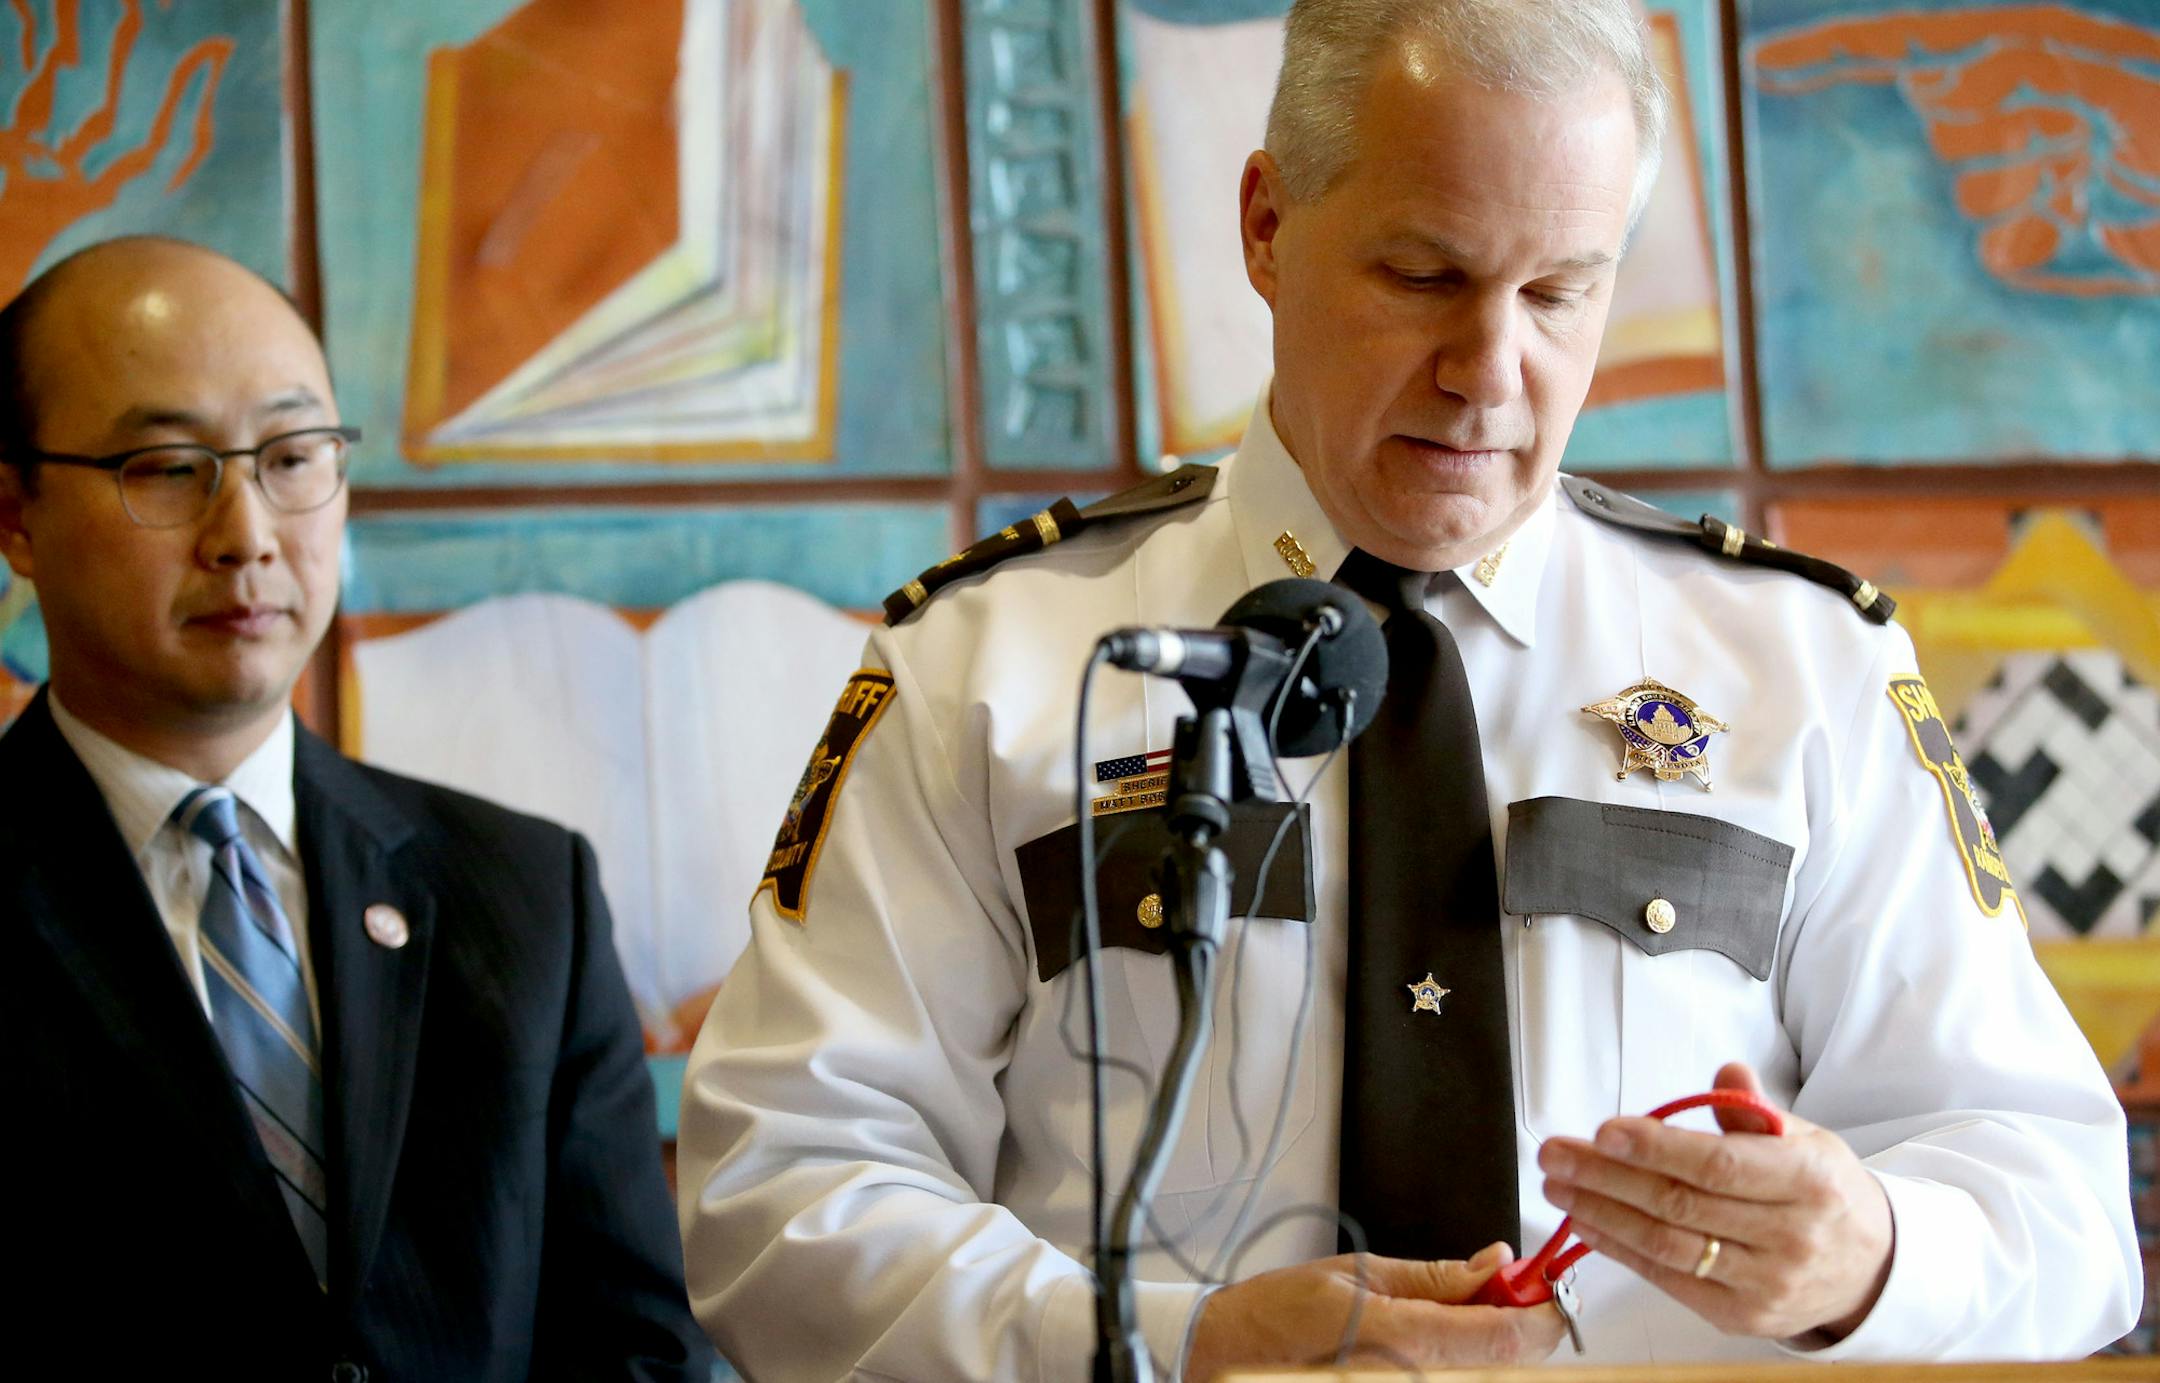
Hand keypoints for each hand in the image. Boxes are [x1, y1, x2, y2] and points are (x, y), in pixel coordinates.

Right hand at [1184, 1242, 1565, 1381]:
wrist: (1232, 1356)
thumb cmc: (1280, 1315)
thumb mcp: (1362, 1271)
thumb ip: (1437, 1275)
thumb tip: (1493, 1263)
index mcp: (1405, 1338)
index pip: (1505, 1337)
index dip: (1543, 1314)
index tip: (1550, 1289)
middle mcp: (1414, 1377)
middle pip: (1507, 1362)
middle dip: (1521, 1323)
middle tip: (1511, 1288)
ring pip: (1485, 1372)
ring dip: (1493, 1340)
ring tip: (1468, 1307)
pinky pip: (1455, 1377)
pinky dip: (1466, 1356)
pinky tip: (1447, 1333)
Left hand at [1536, 1062, 1893, 1342]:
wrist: (1869, 1268)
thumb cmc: (1823, 1194)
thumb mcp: (1805, 1140)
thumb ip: (1753, 1111)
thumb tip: (1727, 1073)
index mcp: (1808, 1181)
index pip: (1719, 1164)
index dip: (1656, 1148)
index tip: (1603, 1131)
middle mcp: (1790, 1237)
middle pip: (1681, 1204)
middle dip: (1607, 1176)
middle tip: (1556, 1154)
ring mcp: (1765, 1283)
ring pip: (1668, 1245)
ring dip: (1602, 1213)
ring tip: (1559, 1185)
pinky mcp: (1741, 1316)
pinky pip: (1669, 1278)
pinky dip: (1622, 1249)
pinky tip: (1588, 1221)